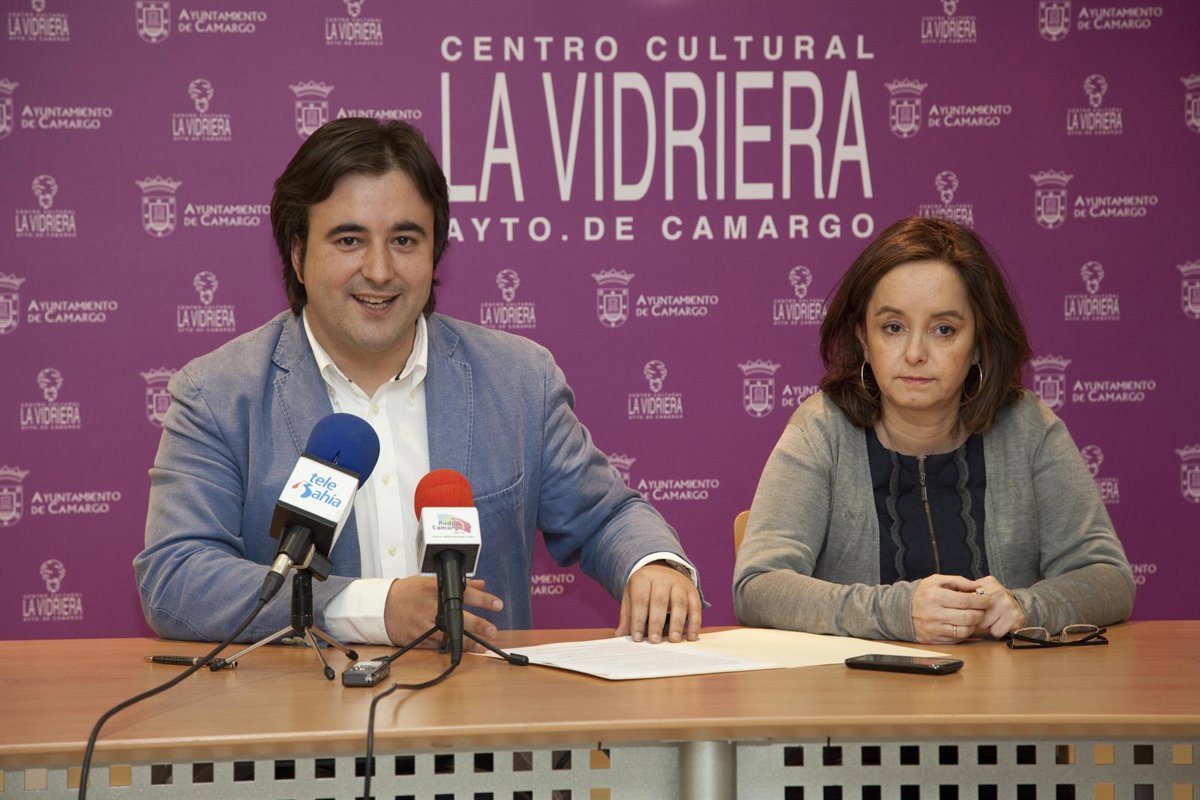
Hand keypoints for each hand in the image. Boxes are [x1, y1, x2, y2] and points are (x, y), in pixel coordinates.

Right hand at [383, 576, 503, 652]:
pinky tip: (463, 651)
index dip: (483, 600)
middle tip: (492, 631)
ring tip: (482, 647)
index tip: (497, 604)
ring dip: (468, 643)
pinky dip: (452, 648)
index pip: (465, 594)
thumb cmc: (407, 592)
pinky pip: (439, 645)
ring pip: (450, 636)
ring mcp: (425, 624)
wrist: (381, 607)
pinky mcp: (419, 638)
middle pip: (459, 617)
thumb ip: (458, 585)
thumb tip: (481, 584)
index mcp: (435, 589)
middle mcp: (431, 607)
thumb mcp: (430, 582)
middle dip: (478, 625)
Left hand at [615, 563, 701, 642]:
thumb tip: (619, 635)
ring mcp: (679, 584)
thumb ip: (627, 615)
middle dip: (657, 623)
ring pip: (679, 603)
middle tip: (655, 641)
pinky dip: (695, 622)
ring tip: (674, 640)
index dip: (638, 620)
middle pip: (660, 601)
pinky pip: (695, 606)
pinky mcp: (692, 591)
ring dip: (677, 623)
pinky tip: (691, 636)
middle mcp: (662, 579)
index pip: (640, 600)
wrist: (663, 569)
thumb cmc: (644, 589)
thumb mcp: (631, 596)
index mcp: (644, 578)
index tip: (637, 638)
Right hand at [911, 574, 988, 643]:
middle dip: (980, 613)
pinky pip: (957, 638)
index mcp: (935, 596)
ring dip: (974, 624)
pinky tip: (964, 624)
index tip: (987, 600)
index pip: (966, 600)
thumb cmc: (921, 594)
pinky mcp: (935, 639)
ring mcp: (934, 628)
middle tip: (982, 609)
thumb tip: (978, 586)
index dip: (981, 601)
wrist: (900, 611)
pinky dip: (965, 631)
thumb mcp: (936, 580)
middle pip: (968, 616)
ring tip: (973, 616)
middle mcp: (934, 613)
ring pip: (965, 629)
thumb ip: (958, 581)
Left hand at [970, 576, 1025, 638]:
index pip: (968, 600)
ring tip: (993, 618)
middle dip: (976, 617)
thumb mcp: (981, 588)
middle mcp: (999, 592)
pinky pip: (996, 632)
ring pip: (985, 625)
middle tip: (984, 614)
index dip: (967, 608)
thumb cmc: (995, 599)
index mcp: (988, 583)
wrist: (1020, 603)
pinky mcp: (1016, 617)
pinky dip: (997, 631)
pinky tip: (1000, 623)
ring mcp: (1008, 604)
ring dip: (986, 625)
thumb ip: (966, 589)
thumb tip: (949, 596)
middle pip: (975, 614)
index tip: (968, 609)